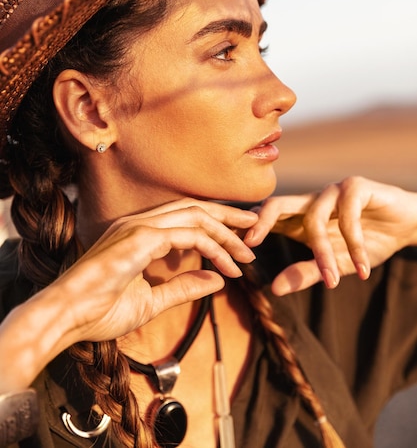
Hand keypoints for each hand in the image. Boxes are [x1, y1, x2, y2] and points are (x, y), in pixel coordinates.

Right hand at [0, 199, 256, 391]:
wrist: (66, 318)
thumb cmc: (99, 311)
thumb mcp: (151, 301)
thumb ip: (183, 288)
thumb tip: (216, 282)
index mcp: (139, 233)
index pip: (186, 217)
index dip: (216, 224)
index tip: (239, 240)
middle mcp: (139, 223)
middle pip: (194, 207)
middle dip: (228, 215)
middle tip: (256, 227)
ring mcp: (138, 227)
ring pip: (194, 216)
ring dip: (225, 232)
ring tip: (247, 252)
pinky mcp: (139, 238)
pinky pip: (186, 234)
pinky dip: (211, 246)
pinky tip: (227, 264)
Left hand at [244, 176, 416, 294]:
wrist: (407, 225)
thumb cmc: (367, 242)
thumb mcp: (336, 265)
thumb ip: (306, 273)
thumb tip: (274, 289)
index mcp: (300, 218)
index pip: (266, 218)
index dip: (248, 230)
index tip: (232, 250)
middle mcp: (311, 201)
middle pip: (277, 204)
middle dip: (260, 222)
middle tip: (249, 244)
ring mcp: (332, 191)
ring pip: (315, 218)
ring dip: (324, 253)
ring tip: (334, 281)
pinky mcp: (356, 187)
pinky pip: (348, 215)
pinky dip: (354, 244)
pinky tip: (364, 267)